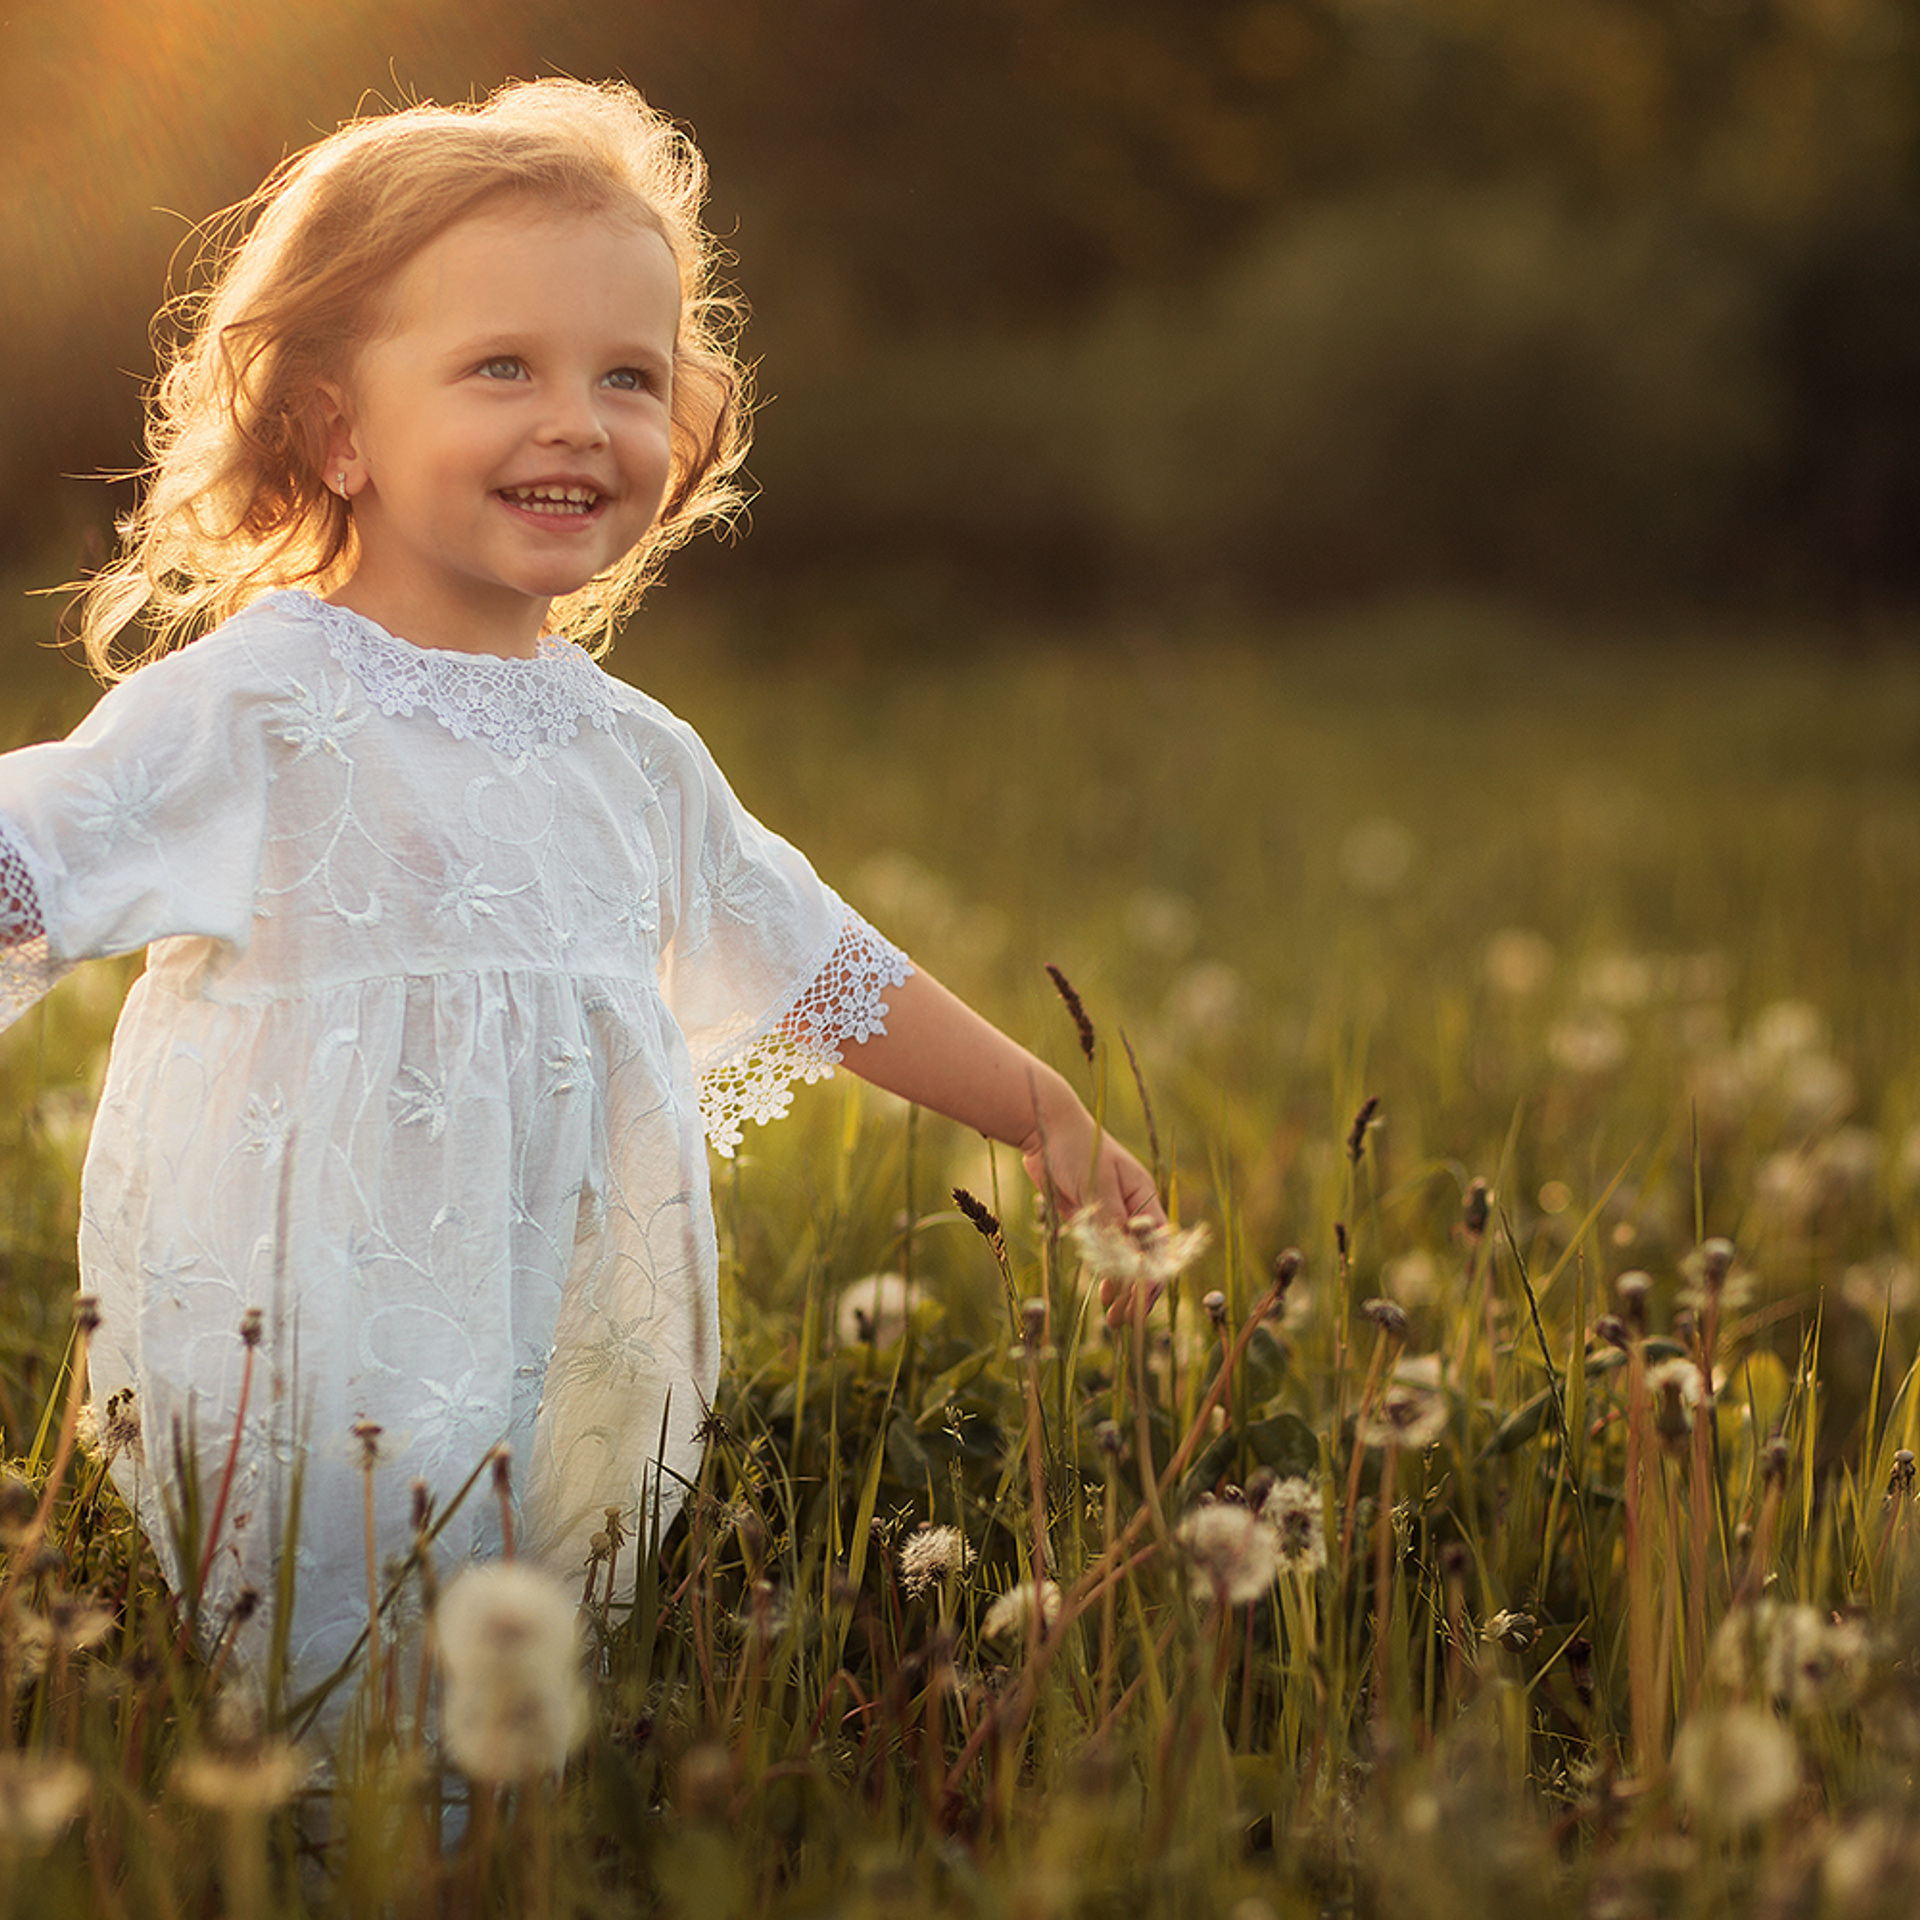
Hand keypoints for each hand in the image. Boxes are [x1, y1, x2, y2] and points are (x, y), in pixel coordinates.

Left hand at [1019, 1099, 1167, 1329]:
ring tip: (1111, 1318)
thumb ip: (1111, 1223)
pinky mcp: (1091, 1219)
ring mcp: (1111, 1216)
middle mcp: (1132, 1210)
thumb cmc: (1076, 1148)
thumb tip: (1128, 1262)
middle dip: (1136, 1292)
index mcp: (1143, 1198)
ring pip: (1123, 1262)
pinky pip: (1103, 1255)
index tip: (1138, 1303)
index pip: (1158, 1248)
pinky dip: (1105, 1275)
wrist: (1044, 1127)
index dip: (1151, 1279)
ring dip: (1121, 1289)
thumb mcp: (1096, 1186)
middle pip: (1143, 1260)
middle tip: (1121, 1321)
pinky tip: (1102, 1294)